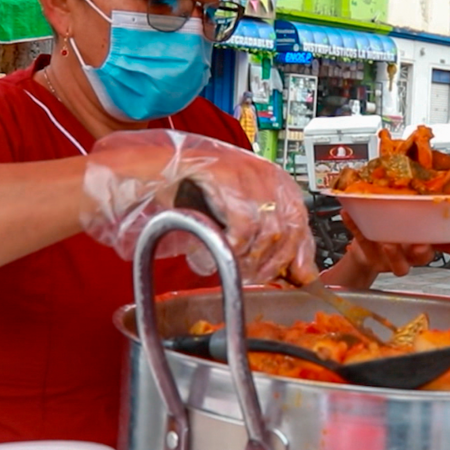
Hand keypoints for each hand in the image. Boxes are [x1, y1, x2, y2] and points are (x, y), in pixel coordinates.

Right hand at [82, 130, 316, 284]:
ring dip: (247, 258)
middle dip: (271, 262)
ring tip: (225, 263)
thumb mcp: (231, 218)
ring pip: (268, 231)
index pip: (300, 220)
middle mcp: (264, 172)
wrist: (149, 174)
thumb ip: (264, 240)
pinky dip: (231, 247)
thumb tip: (298, 273)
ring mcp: (247, 172)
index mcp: (271, 179)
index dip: (300, 253)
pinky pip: (244, 225)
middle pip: (288, 228)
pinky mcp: (227, 176)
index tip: (295, 277)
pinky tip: (213, 252)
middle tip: (247, 275)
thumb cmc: (187, 197)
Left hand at [320, 212, 449, 288]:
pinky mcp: (369, 253)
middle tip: (419, 245)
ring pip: (397, 264)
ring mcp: (390, 257)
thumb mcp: (412, 218)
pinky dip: (353, 226)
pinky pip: (361, 239)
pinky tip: (348, 213)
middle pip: (421, 258)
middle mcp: (408, 253)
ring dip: (393, 254)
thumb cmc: (394, 231)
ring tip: (387, 242)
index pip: (443, 246)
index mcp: (422, 242)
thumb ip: (424, 207)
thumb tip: (443, 187)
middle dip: (422, 252)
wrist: (366, 249)